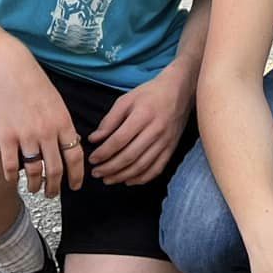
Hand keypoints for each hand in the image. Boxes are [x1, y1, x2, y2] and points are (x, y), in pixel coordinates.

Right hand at [0, 53, 83, 196]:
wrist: (10, 71)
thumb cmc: (35, 85)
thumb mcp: (58, 104)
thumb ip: (64, 126)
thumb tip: (73, 144)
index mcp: (63, 124)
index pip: (75, 157)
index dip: (76, 176)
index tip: (75, 187)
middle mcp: (47, 133)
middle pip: (55, 170)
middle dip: (55, 187)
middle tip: (52, 194)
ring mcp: (26, 136)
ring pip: (34, 172)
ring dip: (35, 186)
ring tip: (34, 190)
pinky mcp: (6, 137)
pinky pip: (11, 165)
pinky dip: (13, 177)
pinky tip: (13, 180)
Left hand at [84, 65, 190, 185]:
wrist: (180, 91)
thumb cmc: (150, 94)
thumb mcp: (126, 99)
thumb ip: (109, 120)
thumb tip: (94, 139)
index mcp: (142, 116)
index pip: (119, 140)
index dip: (103, 152)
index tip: (92, 159)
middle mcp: (155, 131)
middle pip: (129, 156)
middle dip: (109, 168)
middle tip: (96, 173)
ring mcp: (165, 142)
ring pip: (141, 166)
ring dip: (122, 176)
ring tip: (108, 179)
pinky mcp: (172, 149)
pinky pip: (156, 169)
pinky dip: (141, 179)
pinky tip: (128, 180)